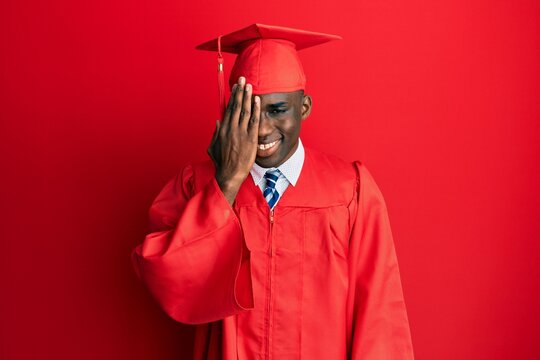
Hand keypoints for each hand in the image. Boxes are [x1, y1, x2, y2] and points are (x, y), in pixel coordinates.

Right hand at [208, 76, 260, 204]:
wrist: (230, 174)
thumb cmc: (222, 163)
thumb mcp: (213, 147)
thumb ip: (215, 134)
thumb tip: (218, 121)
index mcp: (222, 129)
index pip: (228, 109)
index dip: (232, 97)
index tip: (235, 87)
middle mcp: (231, 128)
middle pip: (236, 106)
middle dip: (239, 91)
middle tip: (242, 79)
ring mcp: (241, 133)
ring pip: (244, 110)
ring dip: (247, 96)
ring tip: (249, 85)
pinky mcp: (250, 138)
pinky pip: (254, 121)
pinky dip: (255, 109)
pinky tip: (257, 100)